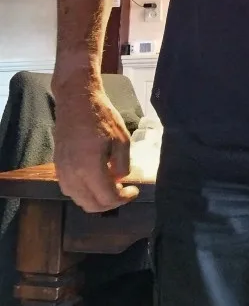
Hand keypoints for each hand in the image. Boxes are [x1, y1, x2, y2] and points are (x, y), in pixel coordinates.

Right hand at [53, 77, 138, 212]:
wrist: (77, 100)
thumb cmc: (102, 116)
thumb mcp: (122, 139)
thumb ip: (122, 164)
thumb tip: (119, 179)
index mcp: (89, 167)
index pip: (106, 197)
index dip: (123, 198)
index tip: (133, 191)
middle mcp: (72, 173)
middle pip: (90, 204)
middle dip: (110, 203)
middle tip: (123, 192)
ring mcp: (62, 170)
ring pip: (78, 199)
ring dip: (95, 199)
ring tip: (111, 187)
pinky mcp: (58, 165)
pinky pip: (70, 189)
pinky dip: (84, 192)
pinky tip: (95, 181)